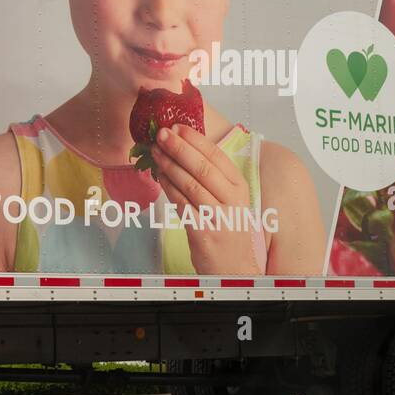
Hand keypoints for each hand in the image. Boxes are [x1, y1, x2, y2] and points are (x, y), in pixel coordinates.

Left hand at [151, 124, 261, 275]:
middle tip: (161, 134)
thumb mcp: (228, 201)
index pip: (218, 157)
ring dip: (169, 165)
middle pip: (203, 167)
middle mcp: (232, 200)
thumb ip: (212, 179)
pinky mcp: (204, 232)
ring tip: (154, 152)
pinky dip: (168, 188)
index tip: (178, 126)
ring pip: (190, 184)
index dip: (196, 140)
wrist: (234, 269)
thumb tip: (184, 150)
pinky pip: (182, 204)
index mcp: (240, 187)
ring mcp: (219, 217)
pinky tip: (158, 176)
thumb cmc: (227, 231)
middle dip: (179, 147)